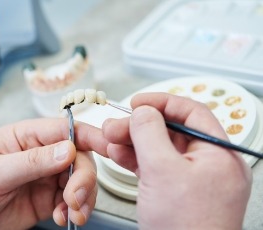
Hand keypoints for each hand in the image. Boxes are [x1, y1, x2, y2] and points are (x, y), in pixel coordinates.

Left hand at [0, 118, 106, 228]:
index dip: (91, 136)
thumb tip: (66, 151)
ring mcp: (45, 178)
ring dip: (82, 197)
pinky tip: (64, 218)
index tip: (108, 147)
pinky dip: (73, 211)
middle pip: (79, 158)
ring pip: (79, 181)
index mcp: (27, 137)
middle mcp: (40, 154)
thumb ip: (31, 162)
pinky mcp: (46, 199)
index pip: (66, 129)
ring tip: (71, 213)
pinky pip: (70, 202)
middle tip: (75, 197)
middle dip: (83, 178)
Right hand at [102, 93, 251, 229]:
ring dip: (133, 142)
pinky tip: (118, 154)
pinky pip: (155, 166)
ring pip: (159, 148)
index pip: (192, 113)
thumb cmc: (186, 229)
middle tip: (116, 125)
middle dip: (139, 126)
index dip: (162, 102)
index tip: (138, 102)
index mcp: (219, 154)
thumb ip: (150, 134)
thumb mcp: (163, 171)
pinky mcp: (175, 192)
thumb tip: (143, 112)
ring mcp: (191, 179)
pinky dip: (135, 159)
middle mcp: (208, 165)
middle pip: (171, 131)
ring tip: (111, 139)